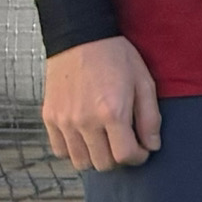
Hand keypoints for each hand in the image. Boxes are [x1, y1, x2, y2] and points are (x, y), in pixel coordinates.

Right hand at [43, 36, 162, 171]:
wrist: (80, 37)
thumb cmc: (116, 57)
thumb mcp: (144, 82)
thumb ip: (149, 118)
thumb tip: (151, 146)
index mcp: (111, 112)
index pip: (124, 156)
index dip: (138, 157)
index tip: (141, 149)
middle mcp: (84, 121)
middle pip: (102, 163)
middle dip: (118, 158)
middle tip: (124, 143)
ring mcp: (63, 121)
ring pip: (80, 161)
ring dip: (96, 156)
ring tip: (105, 140)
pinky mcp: (49, 117)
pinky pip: (60, 150)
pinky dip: (74, 149)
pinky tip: (85, 136)